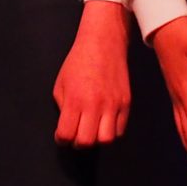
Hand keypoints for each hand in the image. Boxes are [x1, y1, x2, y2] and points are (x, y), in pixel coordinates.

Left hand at [54, 1, 132, 147]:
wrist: (103, 43)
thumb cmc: (78, 62)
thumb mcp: (60, 84)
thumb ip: (63, 108)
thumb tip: (69, 127)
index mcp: (74, 100)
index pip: (66, 135)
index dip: (62, 139)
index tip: (63, 134)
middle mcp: (94, 105)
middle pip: (86, 142)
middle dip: (78, 142)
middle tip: (77, 133)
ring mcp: (113, 105)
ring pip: (106, 140)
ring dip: (97, 139)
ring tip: (92, 129)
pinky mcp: (126, 103)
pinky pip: (120, 130)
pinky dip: (111, 131)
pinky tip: (104, 122)